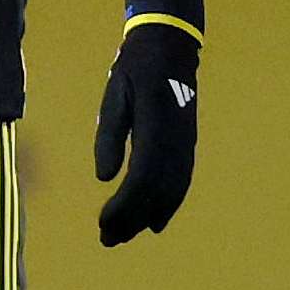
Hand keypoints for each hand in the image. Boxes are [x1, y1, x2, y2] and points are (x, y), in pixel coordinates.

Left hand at [94, 23, 200, 245]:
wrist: (169, 49)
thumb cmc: (135, 71)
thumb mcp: (115, 98)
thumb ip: (109, 137)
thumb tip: (103, 178)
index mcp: (155, 130)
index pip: (140, 180)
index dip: (122, 207)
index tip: (102, 224)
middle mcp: (176, 143)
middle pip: (156, 193)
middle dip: (131, 219)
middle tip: (107, 240)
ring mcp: (186, 145)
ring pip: (171, 192)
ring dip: (147, 217)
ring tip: (124, 235)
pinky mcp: (187, 145)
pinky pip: (179, 183)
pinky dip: (166, 205)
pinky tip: (153, 221)